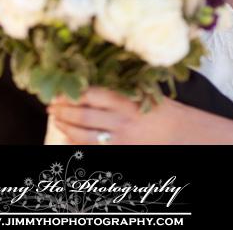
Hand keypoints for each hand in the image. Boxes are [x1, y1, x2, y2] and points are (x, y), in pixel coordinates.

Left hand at [47, 87, 187, 144]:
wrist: (181, 133)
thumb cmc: (162, 109)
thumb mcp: (142, 92)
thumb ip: (119, 88)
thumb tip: (90, 81)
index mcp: (125, 100)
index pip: (91, 95)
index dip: (71, 94)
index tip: (58, 92)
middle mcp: (121, 119)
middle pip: (83, 116)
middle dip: (63, 112)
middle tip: (51, 107)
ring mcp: (120, 139)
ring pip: (84, 135)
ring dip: (66, 128)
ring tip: (57, 121)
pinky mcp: (122, 151)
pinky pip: (93, 149)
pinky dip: (78, 144)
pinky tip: (70, 138)